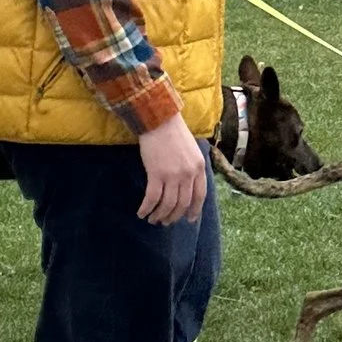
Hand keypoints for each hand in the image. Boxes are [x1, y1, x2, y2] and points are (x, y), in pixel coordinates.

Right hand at [136, 111, 206, 225]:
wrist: (159, 119)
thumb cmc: (174, 132)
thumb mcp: (192, 150)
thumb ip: (193, 167)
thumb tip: (188, 185)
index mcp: (199, 167)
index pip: (200, 196)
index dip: (194, 210)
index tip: (189, 219)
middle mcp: (188, 174)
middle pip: (183, 203)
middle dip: (174, 216)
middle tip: (166, 222)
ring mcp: (173, 175)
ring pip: (167, 204)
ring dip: (160, 215)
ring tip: (153, 220)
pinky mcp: (156, 174)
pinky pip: (152, 198)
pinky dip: (147, 208)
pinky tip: (142, 213)